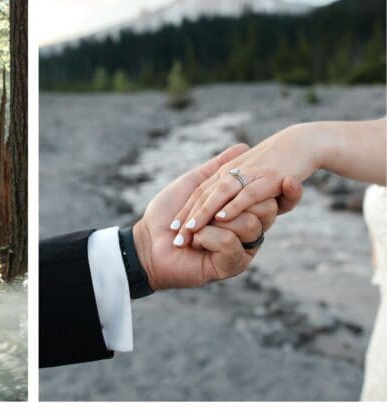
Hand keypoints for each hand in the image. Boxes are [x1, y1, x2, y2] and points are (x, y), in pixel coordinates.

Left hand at [133, 144, 302, 289]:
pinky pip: (231, 242)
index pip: (260, 194)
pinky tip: (195, 244)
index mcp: (239, 212)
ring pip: (250, 225)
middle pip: (264, 209)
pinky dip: (208, 238)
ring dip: (214, 223)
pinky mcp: (232, 265)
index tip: (225, 189)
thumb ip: (219, 167)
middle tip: (204, 218)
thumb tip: (243, 147)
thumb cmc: (166, 214)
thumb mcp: (194, 184)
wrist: (148, 241)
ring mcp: (241, 249)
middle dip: (225, 208)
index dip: (246, 188)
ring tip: (194, 232)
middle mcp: (245, 231)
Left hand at [170, 124, 314, 238]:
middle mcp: (233, 172)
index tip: (173, 227)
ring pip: (220, 195)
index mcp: (226, 171)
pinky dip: (233, 206)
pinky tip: (220, 219)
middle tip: (176, 238)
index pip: (201, 192)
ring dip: (204, 214)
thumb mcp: (250, 170)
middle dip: (190, 217)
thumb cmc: (278, 157)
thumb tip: (219, 208)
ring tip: (191, 230)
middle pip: (205, 196)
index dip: (186, 209)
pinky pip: (247, 194)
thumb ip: (233, 183)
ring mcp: (250, 175)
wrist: (304, 141)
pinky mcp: (268, 179)